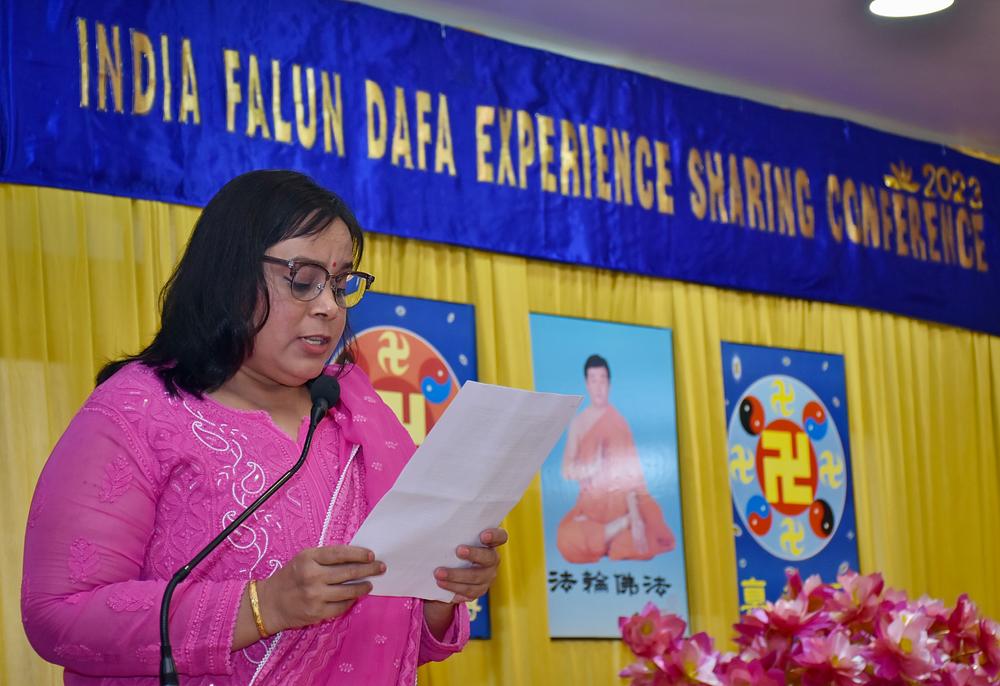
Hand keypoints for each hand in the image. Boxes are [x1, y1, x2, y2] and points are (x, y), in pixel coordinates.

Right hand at [257, 545, 384, 631]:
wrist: (270, 603)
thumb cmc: (291, 577)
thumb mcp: (304, 559)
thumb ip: (326, 557)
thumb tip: (356, 557)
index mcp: (309, 558)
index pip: (340, 554)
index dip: (358, 554)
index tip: (371, 555)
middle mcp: (312, 576)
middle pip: (348, 572)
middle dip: (368, 569)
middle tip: (380, 568)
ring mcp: (315, 596)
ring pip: (348, 591)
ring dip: (363, 587)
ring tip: (370, 584)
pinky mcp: (317, 612)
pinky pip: (341, 607)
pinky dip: (350, 601)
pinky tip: (354, 597)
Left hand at [432, 527, 507, 602]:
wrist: (451, 569)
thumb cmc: (453, 547)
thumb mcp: (456, 538)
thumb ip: (454, 531)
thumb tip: (436, 520)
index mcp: (490, 543)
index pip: (500, 536)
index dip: (494, 536)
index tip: (483, 535)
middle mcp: (492, 560)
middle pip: (489, 558)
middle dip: (474, 554)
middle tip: (458, 551)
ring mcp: (487, 577)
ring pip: (476, 578)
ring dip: (456, 576)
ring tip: (438, 573)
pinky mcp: (479, 590)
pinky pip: (468, 592)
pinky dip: (454, 588)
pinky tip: (442, 585)